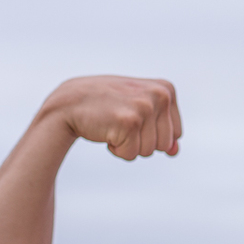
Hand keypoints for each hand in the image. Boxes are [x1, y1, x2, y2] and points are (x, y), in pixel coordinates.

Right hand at [43, 76, 181, 160]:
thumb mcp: (139, 109)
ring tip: (112, 124)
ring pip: (148, 151)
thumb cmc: (106, 105)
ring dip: (128, 145)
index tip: (133, 117)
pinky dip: (117, 150)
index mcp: (166, 89)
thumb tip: (175, 151)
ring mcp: (145, 107)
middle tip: (120, 121)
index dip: (151, 134)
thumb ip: (161, 128)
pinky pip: (131, 155)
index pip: (175, 133)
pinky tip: (105, 130)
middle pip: (164, 144)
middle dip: (141, 142)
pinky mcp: (130, 122)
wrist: (69, 102)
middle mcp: (160, 95)